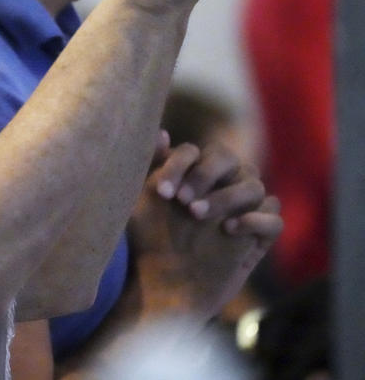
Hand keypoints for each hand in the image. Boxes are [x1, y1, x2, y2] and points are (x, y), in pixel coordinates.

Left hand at [127, 143, 281, 317]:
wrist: (162, 284)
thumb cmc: (150, 239)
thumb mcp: (143, 202)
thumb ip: (151, 167)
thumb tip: (160, 133)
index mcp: (195, 171)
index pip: (197, 151)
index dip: (180, 165)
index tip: (161, 192)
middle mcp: (222, 185)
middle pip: (230, 159)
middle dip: (205, 174)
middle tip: (182, 200)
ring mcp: (243, 210)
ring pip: (254, 185)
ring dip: (226, 196)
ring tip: (197, 215)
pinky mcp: (258, 238)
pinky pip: (273, 219)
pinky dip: (256, 220)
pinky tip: (228, 229)